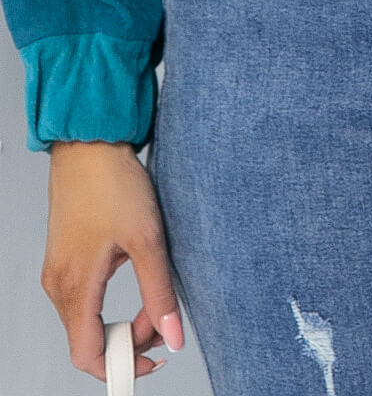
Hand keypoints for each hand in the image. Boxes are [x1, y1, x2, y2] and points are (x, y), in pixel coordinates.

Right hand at [42, 140, 185, 380]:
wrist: (90, 144)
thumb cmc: (114, 185)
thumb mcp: (147, 240)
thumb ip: (159, 294)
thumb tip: (172, 338)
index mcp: (75, 286)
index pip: (87, 355)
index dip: (120, 366)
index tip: (153, 361)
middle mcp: (58, 285)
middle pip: (88, 341)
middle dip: (127, 342)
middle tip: (162, 321)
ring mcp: (57, 272)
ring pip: (86, 321)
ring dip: (119, 322)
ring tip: (153, 299)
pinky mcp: (64, 259)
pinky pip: (83, 299)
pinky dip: (109, 304)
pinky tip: (135, 275)